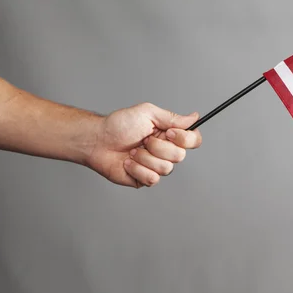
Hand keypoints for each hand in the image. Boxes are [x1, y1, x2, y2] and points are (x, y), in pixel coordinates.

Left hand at [87, 103, 201, 187]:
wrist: (98, 141)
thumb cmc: (119, 125)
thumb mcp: (148, 113)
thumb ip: (173, 118)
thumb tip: (194, 117)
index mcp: (170, 134)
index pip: (193, 140)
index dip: (185, 139)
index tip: (168, 132)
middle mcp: (166, 151)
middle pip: (180, 156)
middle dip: (158, 147)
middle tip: (144, 140)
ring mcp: (156, 166)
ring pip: (166, 168)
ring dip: (145, 158)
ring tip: (133, 151)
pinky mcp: (145, 179)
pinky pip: (152, 179)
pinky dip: (137, 169)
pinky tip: (128, 162)